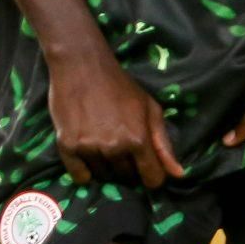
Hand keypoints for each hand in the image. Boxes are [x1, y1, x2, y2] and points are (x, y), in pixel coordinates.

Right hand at [47, 46, 181, 188]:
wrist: (81, 65)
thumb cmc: (119, 85)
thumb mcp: (149, 109)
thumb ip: (163, 144)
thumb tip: (177, 174)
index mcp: (138, 139)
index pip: (152, 178)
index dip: (152, 175)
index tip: (145, 167)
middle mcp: (114, 147)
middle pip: (125, 176)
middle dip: (127, 167)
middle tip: (120, 147)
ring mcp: (88, 147)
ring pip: (102, 175)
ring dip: (105, 166)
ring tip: (101, 145)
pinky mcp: (66, 145)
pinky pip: (79, 175)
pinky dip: (84, 171)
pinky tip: (86, 156)